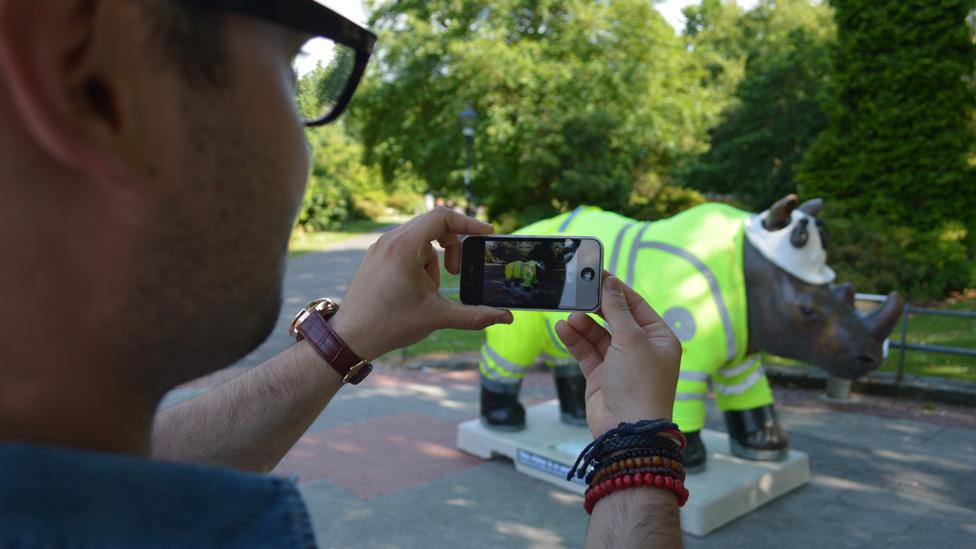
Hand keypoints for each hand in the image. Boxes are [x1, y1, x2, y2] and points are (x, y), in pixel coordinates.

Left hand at [331, 207, 512, 359]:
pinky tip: (416, 290)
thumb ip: (474, 315)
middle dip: (451, 247)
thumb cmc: (390, 324)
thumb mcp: (437, 317)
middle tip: (456, 273)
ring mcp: (380, 247)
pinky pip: (406, 248)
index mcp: (404, 247)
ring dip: (433, 260)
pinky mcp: (376, 257)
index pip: (442, 217)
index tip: (486, 232)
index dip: (468, 222)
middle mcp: (390, 240)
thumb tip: (506, 318)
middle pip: (433, 225)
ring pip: (420, 239)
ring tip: (429, 291)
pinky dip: (419, 263)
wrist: (350, 337)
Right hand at [555, 272, 680, 437]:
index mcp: (659, 338)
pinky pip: (587, 352)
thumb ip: (617, 310)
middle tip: (578, 291)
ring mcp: (620, 364)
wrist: (627, 429)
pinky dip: (575, 340)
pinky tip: (563, 329)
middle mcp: (641, 349)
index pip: (636, 306)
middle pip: (616, 319)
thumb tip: (610, 284)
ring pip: (598, 335)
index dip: (617, 290)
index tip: (598, 274)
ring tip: (570, 315)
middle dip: (597, 307)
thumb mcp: (631, 339)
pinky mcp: (601, 377)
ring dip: (583, 325)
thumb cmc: (639, 383)